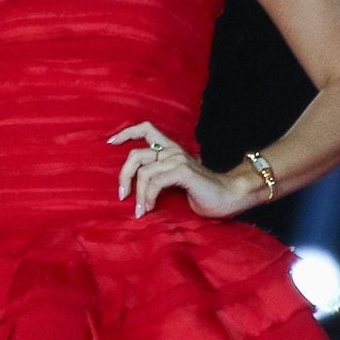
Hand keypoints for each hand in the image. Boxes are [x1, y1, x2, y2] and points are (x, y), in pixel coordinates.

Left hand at [108, 121, 247, 219]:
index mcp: (170, 149)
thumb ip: (159, 177)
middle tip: (122, 194)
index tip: (110, 143)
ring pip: (144, 172)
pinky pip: (155, 182)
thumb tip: (134, 188)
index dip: (126, 132)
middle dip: (124, 175)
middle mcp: (172, 151)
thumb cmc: (203, 194)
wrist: (229, 197)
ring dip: (139, 195)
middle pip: (136, 154)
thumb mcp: (175, 182)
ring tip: (141, 210)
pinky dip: (148, 197)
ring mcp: (178, 159)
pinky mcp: (183, 171)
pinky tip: (150, 208)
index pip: (145, 129)